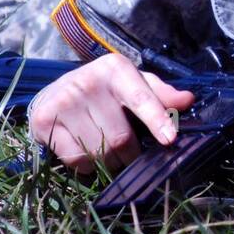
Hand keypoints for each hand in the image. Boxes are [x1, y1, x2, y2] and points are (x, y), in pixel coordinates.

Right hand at [28, 53, 195, 174]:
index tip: (170, 139)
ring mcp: (63, 101)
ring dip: (109, 161)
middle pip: (121, 137)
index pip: (140, 98)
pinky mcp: (45, 120)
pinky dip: (86, 164)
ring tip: (106, 149)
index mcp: (115, 69)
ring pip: (99, 152)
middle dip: (131, 154)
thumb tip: (188, 100)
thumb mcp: (134, 85)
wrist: (54, 92)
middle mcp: (87, 81)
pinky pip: (76, 159)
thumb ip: (161, 94)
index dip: (156, 120)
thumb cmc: (105, 92)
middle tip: (130, 154)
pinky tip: (85, 149)